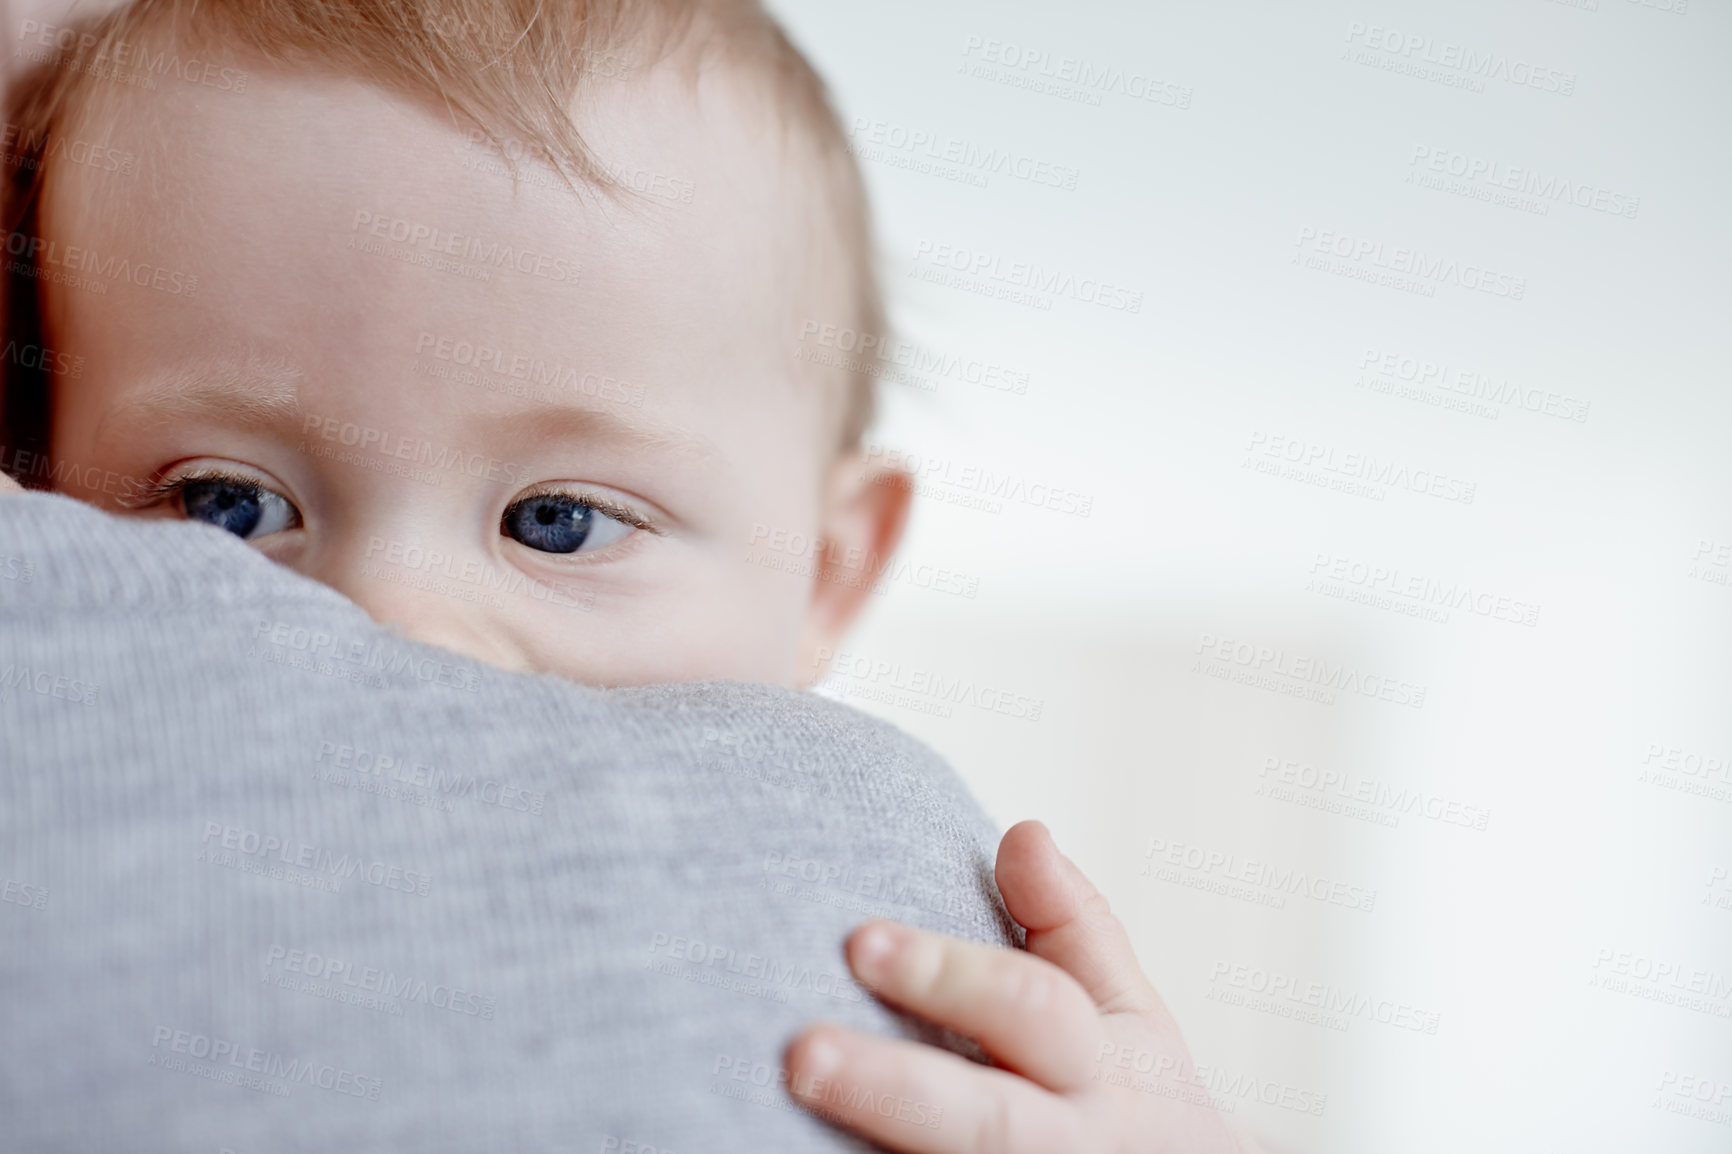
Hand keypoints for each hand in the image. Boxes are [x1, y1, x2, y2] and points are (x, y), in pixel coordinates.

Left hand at [785, 820, 1259, 1152]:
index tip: (860, 941)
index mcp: (1108, 1065)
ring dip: (878, 1138)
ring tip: (797, 1101)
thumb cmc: (1133, 1098)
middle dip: (893, 1086)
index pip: (1028, 1007)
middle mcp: (1075, 1141)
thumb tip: (1024, 831)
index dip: (946, 975)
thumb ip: (1073, 922)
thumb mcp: (1127, 1010)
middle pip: (985, 1119)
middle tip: (803, 1054)